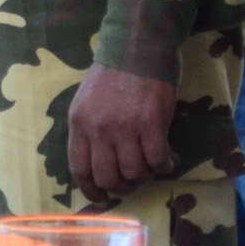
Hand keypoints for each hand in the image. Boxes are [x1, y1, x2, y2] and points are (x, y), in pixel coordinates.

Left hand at [65, 64, 175, 203]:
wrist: (137, 48)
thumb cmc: (112, 74)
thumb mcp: (86, 101)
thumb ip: (88, 130)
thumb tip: (96, 164)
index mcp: (79, 123)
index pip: (79, 169)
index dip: (90, 189)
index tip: (100, 197)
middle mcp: (99, 129)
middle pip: (108, 177)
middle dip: (121, 187)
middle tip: (131, 182)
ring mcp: (125, 127)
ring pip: (134, 173)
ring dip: (144, 176)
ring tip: (149, 167)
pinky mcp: (152, 125)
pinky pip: (158, 161)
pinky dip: (163, 166)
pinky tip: (165, 160)